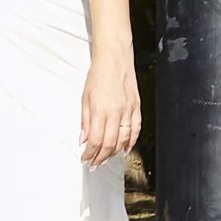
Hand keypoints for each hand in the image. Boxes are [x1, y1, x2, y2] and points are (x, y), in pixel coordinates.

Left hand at [82, 52, 140, 169]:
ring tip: (106, 159)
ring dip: (114, 153)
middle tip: (94, 164)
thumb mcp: (85, 97)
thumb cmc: (98, 74)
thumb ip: (84, 121)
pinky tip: (125, 149)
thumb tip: (83, 140)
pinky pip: (136, 129)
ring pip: (123, 140)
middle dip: (100, 157)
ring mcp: (128, 109)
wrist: (114, 57)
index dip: (89, 154)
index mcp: (100, 109)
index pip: (95, 140)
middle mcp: (116, 111)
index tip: (85, 158)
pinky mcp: (137, 106)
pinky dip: (131, 142)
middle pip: (109, 144)